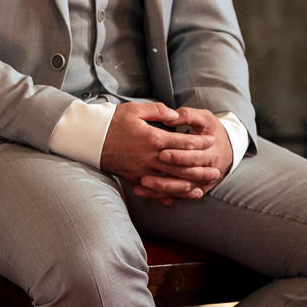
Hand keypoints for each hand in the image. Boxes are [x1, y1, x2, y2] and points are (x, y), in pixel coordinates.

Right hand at [100, 102, 222, 204]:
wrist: (90, 140)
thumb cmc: (113, 122)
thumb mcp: (135, 110)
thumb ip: (158, 111)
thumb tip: (175, 116)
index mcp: (152, 139)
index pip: (182, 143)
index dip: (199, 142)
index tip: (211, 141)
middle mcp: (149, 157)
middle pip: (181, 166)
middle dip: (200, 168)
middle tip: (216, 170)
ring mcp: (142, 171)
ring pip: (171, 182)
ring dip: (188, 185)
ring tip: (203, 186)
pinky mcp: (135, 179)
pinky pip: (155, 190)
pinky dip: (168, 194)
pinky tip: (178, 196)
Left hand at [142, 107, 233, 195]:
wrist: (227, 148)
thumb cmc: (211, 130)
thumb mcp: (204, 118)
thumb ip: (188, 115)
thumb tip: (171, 117)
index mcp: (211, 152)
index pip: (194, 157)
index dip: (178, 156)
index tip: (161, 153)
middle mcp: (209, 170)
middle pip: (187, 176)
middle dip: (167, 176)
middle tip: (146, 175)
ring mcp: (202, 182)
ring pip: (182, 189)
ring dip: (162, 189)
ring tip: (143, 184)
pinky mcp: (195, 189)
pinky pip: (178, 196)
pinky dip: (162, 195)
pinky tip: (146, 192)